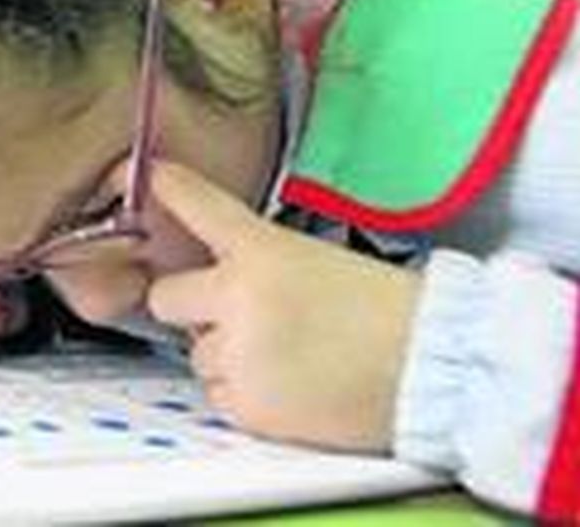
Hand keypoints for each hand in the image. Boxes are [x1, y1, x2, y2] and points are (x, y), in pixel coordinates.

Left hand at [144, 161, 420, 451]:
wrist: (436, 367)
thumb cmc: (388, 312)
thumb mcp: (316, 259)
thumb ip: (255, 261)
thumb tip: (214, 277)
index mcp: (261, 250)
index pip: (198, 206)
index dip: (167, 190)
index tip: (143, 175)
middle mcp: (237, 297)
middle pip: (164, 298)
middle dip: (193, 308)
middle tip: (241, 316)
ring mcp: (239, 353)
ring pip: (196, 353)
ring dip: (227, 355)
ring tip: (290, 356)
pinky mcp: (249, 404)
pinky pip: (218, 396)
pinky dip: (247, 396)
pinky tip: (293, 387)